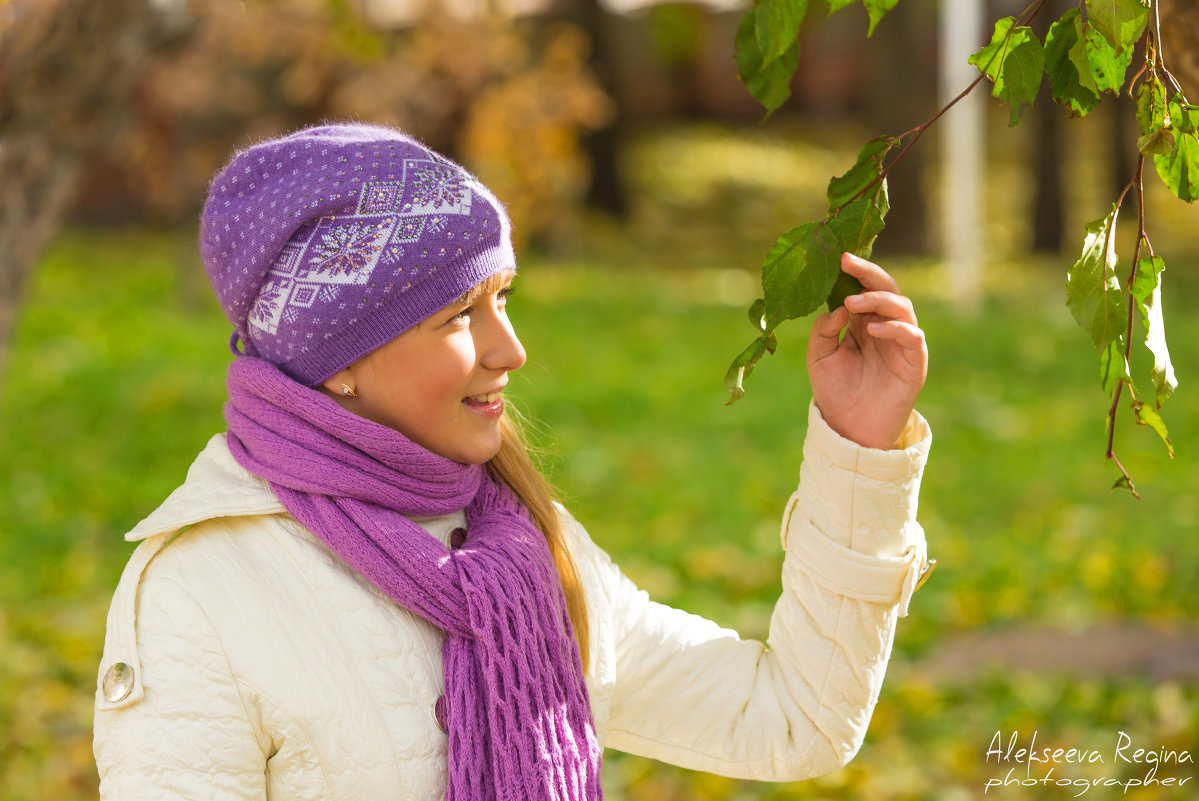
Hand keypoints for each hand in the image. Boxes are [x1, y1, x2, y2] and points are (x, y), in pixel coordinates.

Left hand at [807, 253, 927, 448]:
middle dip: (869, 275)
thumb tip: (840, 307)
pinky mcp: (913, 361)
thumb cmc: (834, 391)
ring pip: (902, 307)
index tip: (840, 257)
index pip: (863, 289)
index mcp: (861, 322)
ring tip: (852, 303)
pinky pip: (912, 336)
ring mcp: (901, 342)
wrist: (848, 428)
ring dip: (878, 300)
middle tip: (848, 265)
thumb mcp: (819, 357)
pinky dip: (894, 328)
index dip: (855, 272)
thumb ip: (824, 330)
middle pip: (886, 290)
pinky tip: (872, 330)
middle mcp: (884, 327)